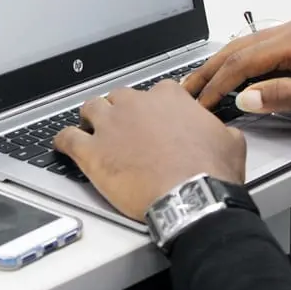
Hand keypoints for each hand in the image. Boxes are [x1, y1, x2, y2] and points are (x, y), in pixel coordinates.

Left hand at [53, 83, 245, 220]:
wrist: (192, 198)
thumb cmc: (210, 172)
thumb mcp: (230, 142)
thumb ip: (218, 128)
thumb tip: (221, 132)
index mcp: (168, 97)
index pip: (155, 91)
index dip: (153, 106)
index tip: (154, 117)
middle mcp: (135, 105)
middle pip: (118, 97)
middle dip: (119, 110)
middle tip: (123, 127)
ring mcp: (110, 126)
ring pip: (90, 109)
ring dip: (89, 118)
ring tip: (90, 129)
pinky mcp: (91, 151)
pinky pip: (66, 138)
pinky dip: (62, 140)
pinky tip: (60, 145)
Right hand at [183, 15, 290, 130]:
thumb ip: (284, 96)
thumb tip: (244, 96)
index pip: (244, 59)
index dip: (218, 82)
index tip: (201, 101)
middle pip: (239, 47)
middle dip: (210, 70)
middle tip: (187, 89)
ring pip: (248, 47)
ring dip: (222, 66)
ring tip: (200, 84)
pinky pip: (263, 50)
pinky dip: (241, 65)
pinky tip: (232, 77)